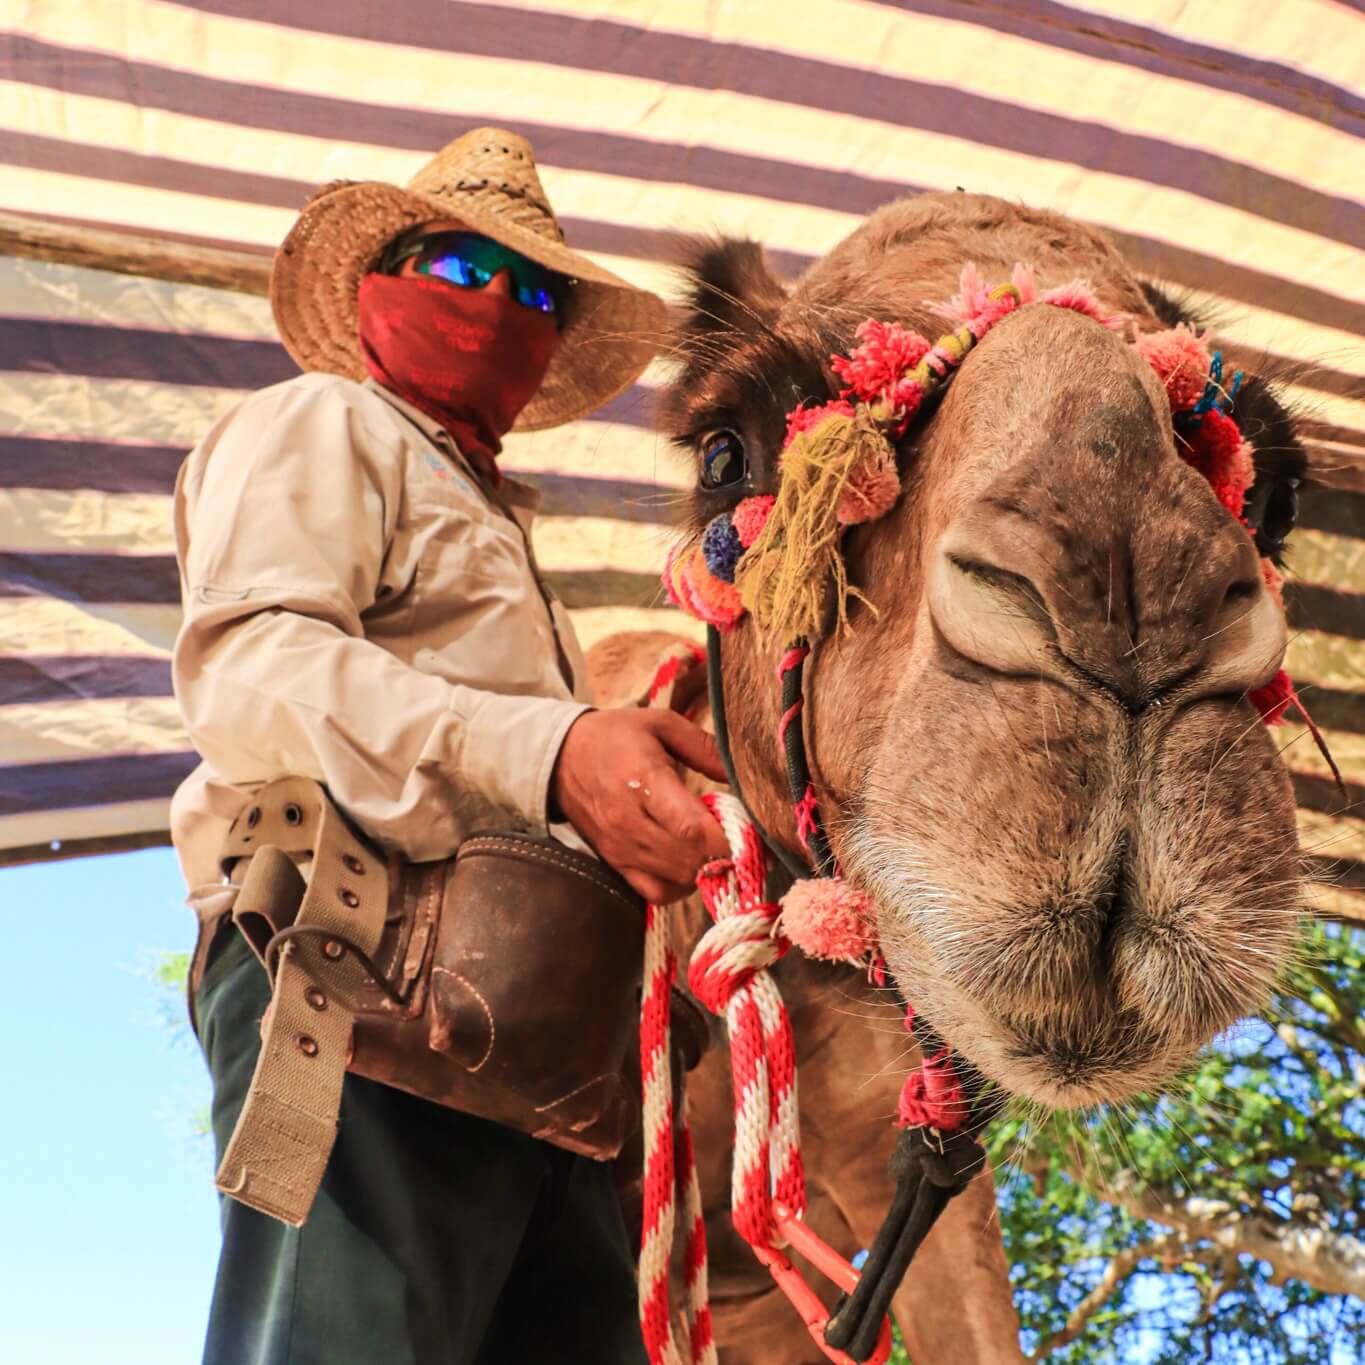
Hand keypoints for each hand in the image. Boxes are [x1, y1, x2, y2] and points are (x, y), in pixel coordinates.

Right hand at [551, 708, 730, 903]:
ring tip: (719, 845)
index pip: (691, 828)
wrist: (559, 757)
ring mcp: (621, 847)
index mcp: (642, 780)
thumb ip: (704, 747)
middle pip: (691, 859)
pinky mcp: (616, 863)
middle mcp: (629, 822)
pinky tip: (693, 863)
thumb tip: (742, 775)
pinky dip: (683, 886)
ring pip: (679, 879)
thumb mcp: (660, 724)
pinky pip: (656, 893)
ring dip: (708, 868)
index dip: (728, 839)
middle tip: (744, 837)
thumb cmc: (615, 736)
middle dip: (727, 854)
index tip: (753, 831)